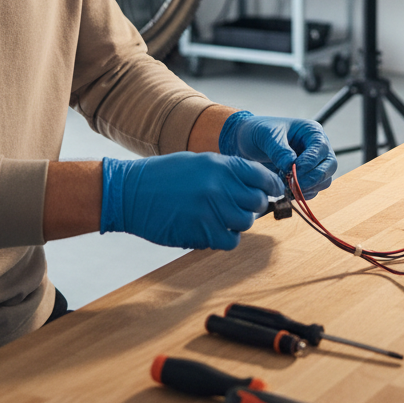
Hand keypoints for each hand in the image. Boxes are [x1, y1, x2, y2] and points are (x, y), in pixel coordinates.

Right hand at [100, 152, 284, 250]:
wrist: (130, 193)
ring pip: (246, 222)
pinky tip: (212, 230)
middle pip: (257, 201)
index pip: (262, 175)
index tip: (273, 191)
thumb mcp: (198, 162)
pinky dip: (226, 238)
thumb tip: (252, 184)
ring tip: (221, 217)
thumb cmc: (163, 176)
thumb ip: (226, 172)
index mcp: (221, 164)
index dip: (271, 185)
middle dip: (254, 205)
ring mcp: (212, 209)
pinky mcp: (202, 232)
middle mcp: (221, 185)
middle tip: (241, 206)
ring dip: (238, 222)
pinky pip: (230, 240)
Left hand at [218, 112, 336, 196]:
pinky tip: (286, 191)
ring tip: (286, 187)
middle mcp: (317, 148)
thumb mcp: (266, 137)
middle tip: (292, 185)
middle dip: (312, 178)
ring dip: (308, 188)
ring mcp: (315, 164)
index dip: (310, 162)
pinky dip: (302, 194)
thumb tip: (291, 166)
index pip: (321, 149)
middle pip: (328, 166)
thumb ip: (280, 151)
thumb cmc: (258, 132)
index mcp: (311, 132)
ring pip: (324, 181)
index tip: (292, 171)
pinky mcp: (307, 178)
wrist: (246, 142)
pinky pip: (314, 190)